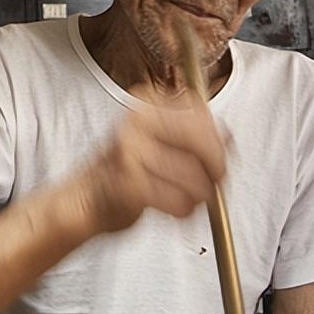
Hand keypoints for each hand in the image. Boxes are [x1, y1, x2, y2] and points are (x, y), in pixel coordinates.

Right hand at [76, 97, 225, 234]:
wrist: (85, 198)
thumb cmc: (124, 170)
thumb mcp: (157, 138)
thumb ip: (192, 133)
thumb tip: (228, 136)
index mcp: (146, 103)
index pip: (200, 111)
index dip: (218, 137)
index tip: (220, 155)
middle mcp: (137, 121)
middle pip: (201, 139)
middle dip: (216, 167)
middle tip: (213, 183)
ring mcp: (130, 151)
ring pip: (193, 174)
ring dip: (200, 195)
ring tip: (190, 200)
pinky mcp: (128, 183)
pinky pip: (177, 199)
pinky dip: (183, 210)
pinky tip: (176, 210)